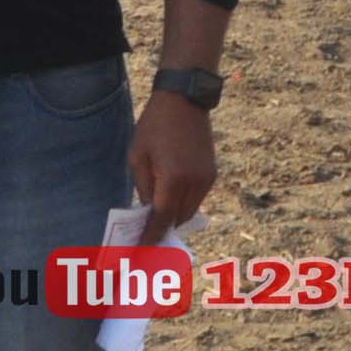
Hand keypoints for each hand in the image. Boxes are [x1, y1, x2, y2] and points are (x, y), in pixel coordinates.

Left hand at [129, 92, 216, 231]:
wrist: (185, 101)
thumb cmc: (154, 126)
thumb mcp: (138, 156)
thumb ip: (143, 187)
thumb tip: (146, 212)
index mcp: (173, 178)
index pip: (162, 217)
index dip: (151, 235)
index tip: (142, 248)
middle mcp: (195, 182)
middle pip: (178, 218)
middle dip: (163, 229)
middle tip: (147, 238)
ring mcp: (207, 179)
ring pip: (190, 211)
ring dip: (174, 218)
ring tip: (158, 222)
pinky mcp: (212, 174)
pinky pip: (197, 198)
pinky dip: (184, 204)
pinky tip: (171, 202)